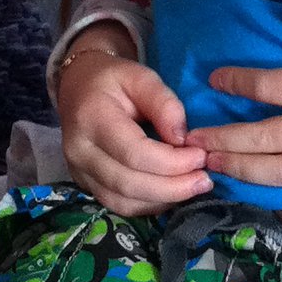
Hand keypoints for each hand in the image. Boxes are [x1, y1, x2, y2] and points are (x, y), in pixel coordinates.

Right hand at [59, 50, 211, 217]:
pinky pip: (119, 206)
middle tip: (204, 180)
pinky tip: (172, 193)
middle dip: (173, 187)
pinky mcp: (86, 185)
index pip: (134, 153)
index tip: (200, 156)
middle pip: (129, 183)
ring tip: (193, 187)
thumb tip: (183, 138)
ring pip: (124, 202)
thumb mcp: (140, 76)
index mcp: (92, 118)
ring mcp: (79, 171)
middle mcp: (80, 151)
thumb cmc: (112, 79)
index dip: (172, 162)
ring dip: (163, 200)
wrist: (77, 87)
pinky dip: (149, 205)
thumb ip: (164, 103)